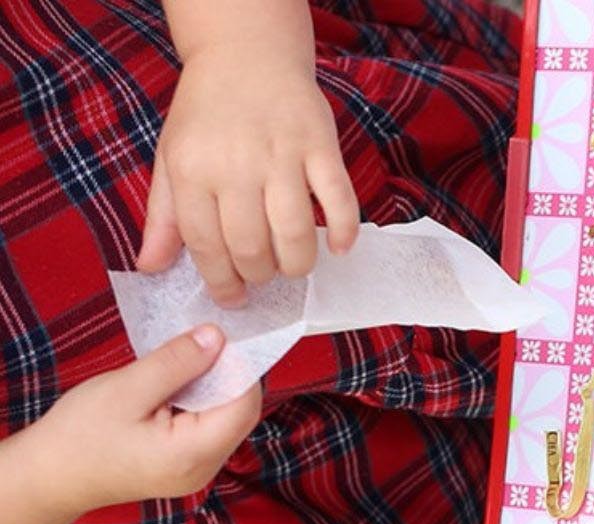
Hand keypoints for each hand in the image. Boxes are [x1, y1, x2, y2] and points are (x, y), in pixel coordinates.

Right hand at [20, 325, 261, 512]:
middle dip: (226, 375)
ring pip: (225, 420)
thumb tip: (217, 337)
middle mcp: (204, 469)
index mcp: (193, 454)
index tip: (219, 337)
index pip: (244, 404)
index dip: (239, 367)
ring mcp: (196, 472)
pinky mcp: (184, 467)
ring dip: (211, 388)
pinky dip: (199, 403)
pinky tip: (176, 387)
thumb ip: (177, 363)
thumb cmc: (78, 435)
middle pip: (239, 413)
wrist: (47, 476)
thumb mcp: (127, 388)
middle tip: (200, 344)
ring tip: (183, 364)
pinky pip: (207, 429)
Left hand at [138, 45, 358, 306]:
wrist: (245, 57)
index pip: (206, 245)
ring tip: (293, 268)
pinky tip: (340, 248)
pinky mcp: (320, 146)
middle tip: (263, 277)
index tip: (232, 298)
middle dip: (259, 275)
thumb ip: (163, 216)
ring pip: (295, 231)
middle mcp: (236, 166)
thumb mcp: (170, 159)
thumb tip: (150, 268)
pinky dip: (345, 230)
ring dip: (297, 264)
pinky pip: (339, 198)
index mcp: (193, 171)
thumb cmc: (205, 114)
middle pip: (251, 245)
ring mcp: (282, 155)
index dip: (221, 281)